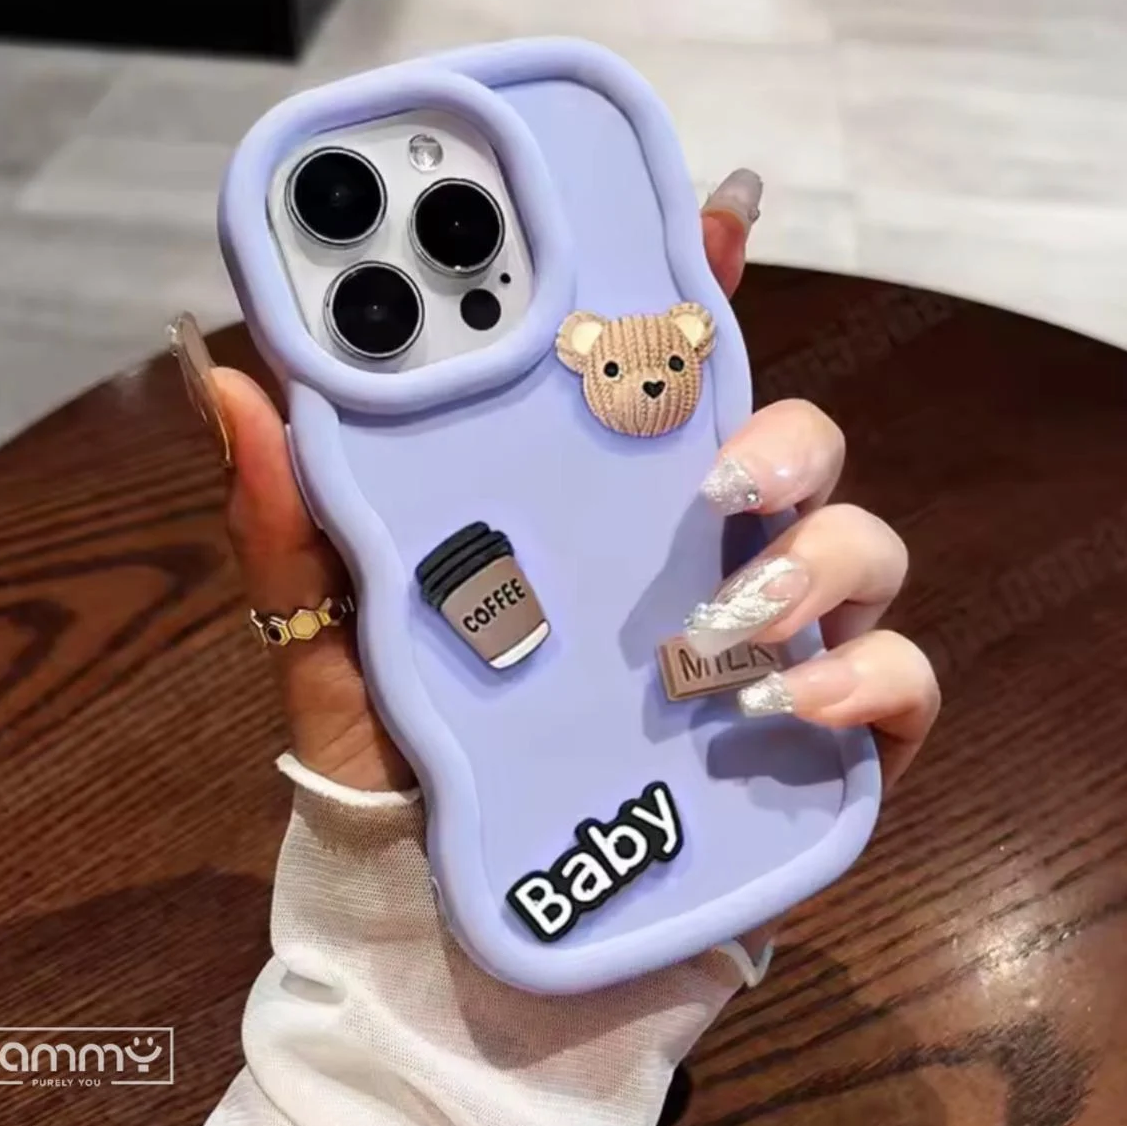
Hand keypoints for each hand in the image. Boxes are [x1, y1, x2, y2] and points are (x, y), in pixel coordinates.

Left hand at [184, 169, 937, 791]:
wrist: (463, 920)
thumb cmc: (416, 763)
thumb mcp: (338, 637)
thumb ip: (292, 522)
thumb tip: (227, 377)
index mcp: (598, 512)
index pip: (667, 381)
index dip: (704, 286)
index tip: (722, 205)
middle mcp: (696, 557)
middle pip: (791, 444)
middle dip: (782, 430)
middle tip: (715, 470)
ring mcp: (770, 643)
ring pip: (859, 545)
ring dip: (815, 559)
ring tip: (724, 616)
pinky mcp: (822, 739)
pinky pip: (899, 679)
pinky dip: (869, 679)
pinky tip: (789, 704)